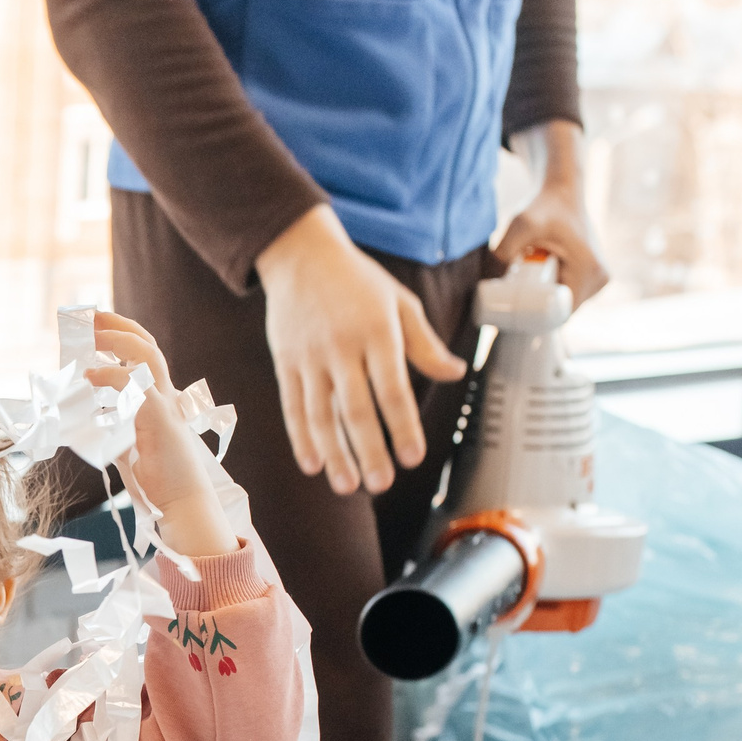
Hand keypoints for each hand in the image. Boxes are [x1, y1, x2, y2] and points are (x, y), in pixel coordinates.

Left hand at [83, 309, 239, 555]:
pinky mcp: (160, 420)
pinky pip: (135, 388)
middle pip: (147, 345)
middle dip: (117, 325)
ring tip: (91, 335)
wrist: (181, 503)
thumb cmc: (157, 478)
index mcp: (160, 398)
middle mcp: (166, 395)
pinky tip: (90, 376)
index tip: (96, 324)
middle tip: (89, 316)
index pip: (144, 355)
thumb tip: (79, 421)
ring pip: (147, 356)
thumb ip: (109, 428)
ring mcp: (166, 405)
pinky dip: (110, 377)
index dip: (121, 334)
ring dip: (117, 340)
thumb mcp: (125, 445)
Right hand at [253, 205, 465, 496]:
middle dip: (369, 450)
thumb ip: (425, 343)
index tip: (413, 458)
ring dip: (334, 454)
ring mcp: (309, 357)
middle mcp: (341, 347)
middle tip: (382, 484)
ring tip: (347, 486)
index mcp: (377, 332)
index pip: (393, 388)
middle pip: (356, 409)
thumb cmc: (358, 281)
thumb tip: (456, 374)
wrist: (300, 254)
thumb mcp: (399, 303)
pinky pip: (293, 407)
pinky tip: (312, 464)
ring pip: (321, 415)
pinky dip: (301, 438)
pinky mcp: (286, 363)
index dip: (403, 426)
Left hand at [496, 121, 606, 304]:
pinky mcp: (593, 274)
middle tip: (511, 297)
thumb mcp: (520, 224)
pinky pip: (569, 295)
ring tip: (524, 284)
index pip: (559, 315)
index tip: (512, 313)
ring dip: (544, 301)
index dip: (535, 320)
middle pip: (562, 311)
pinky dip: (552, 293)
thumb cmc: (543, 205)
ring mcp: (599, 277)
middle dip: (537, 311)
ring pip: (565, 304)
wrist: (560, 190)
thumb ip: (504, 248)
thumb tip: (493, 278)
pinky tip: (536, 284)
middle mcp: (600, 277)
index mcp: (590, 272)